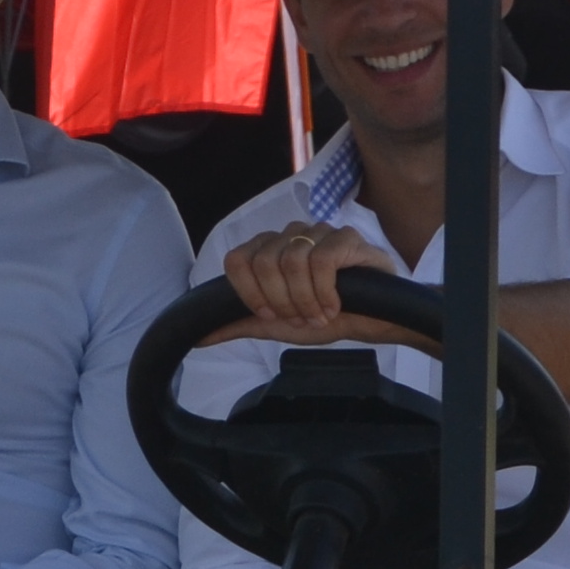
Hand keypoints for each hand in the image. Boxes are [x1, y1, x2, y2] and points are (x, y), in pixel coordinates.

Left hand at [218, 220, 420, 346]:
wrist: (372, 321)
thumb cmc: (324, 318)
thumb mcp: (275, 325)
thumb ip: (238, 323)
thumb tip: (197, 337)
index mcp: (270, 248)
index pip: (237, 260)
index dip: (250, 294)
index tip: (270, 315)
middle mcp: (291, 235)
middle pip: (263, 262)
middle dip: (281, 301)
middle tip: (301, 319)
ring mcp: (319, 232)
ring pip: (292, 261)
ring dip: (306, 300)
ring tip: (320, 315)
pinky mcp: (347, 238)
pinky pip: (323, 260)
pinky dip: (325, 292)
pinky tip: (334, 306)